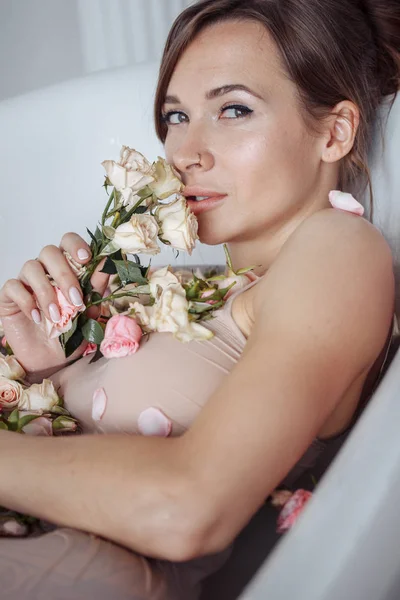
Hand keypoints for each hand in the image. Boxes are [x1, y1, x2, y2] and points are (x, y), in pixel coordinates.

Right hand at [0, 233, 109, 375]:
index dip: (76, 245)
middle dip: (65, 275)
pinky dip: (27, 302)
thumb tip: (108, 262)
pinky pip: (13, 286)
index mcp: (67, 267)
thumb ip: (97, 288)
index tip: (86, 259)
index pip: (68, 241)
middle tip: (76, 300)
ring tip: (57, 317)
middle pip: (49, 251)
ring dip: (47, 292)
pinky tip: (38, 318)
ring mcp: (26, 280)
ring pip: (31, 267)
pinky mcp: (10, 295)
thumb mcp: (90, 313)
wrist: (52, 359)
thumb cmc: (72, 333)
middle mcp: (45, 269)